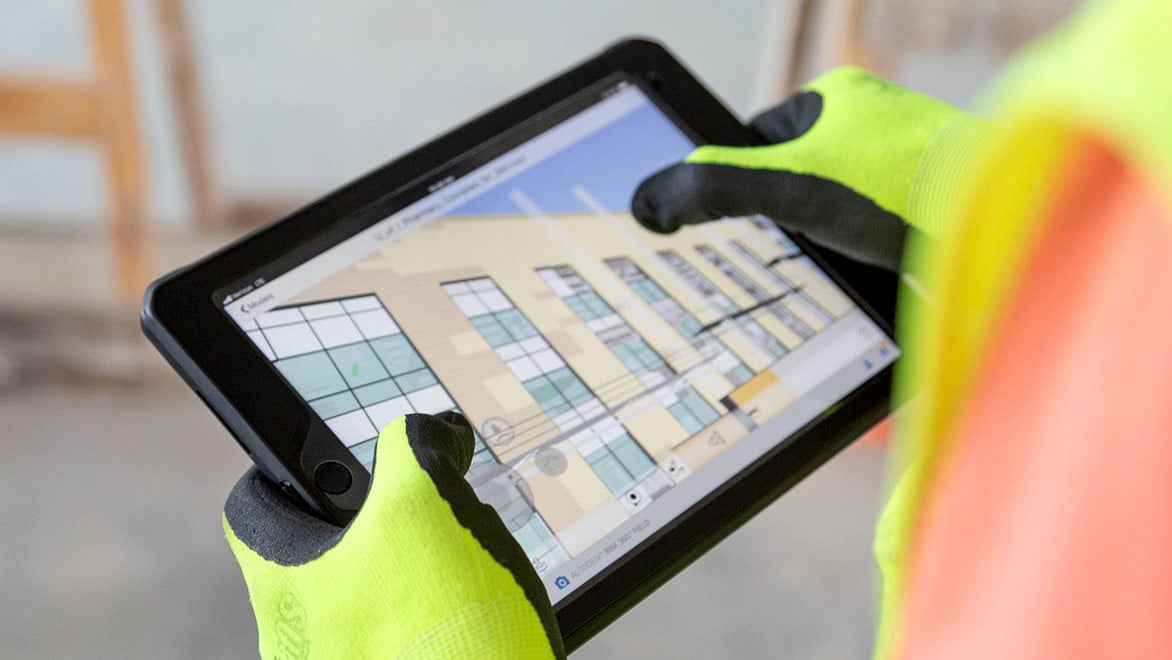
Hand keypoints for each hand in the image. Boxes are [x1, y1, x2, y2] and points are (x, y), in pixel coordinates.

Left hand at [223, 412, 563, 658]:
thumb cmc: (444, 622)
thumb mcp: (429, 500)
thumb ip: (415, 447)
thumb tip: (427, 431)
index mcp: (285, 585)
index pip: (250, 508)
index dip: (287, 472)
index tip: (329, 464)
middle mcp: (294, 640)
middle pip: (315, 554)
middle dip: (371, 528)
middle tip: (420, 521)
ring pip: (359, 598)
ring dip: (405, 576)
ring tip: (456, 575)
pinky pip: (388, 640)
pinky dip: (423, 620)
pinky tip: (467, 616)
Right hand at [632, 66, 987, 270]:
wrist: (1004, 231)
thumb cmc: (904, 192)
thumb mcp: (789, 187)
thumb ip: (713, 190)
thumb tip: (649, 200)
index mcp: (839, 98)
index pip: (758, 140)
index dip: (740, 185)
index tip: (737, 224)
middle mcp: (876, 123)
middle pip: (796, 177)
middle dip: (786, 216)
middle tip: (786, 252)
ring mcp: (907, 162)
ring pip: (837, 205)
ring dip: (826, 239)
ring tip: (832, 264)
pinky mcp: (931, 202)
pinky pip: (875, 228)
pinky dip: (865, 252)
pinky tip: (868, 272)